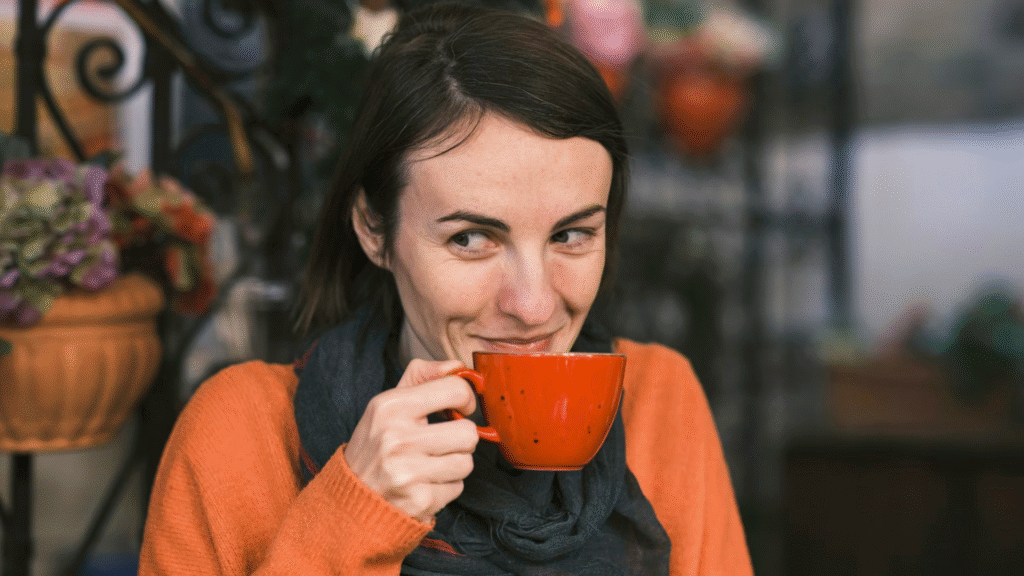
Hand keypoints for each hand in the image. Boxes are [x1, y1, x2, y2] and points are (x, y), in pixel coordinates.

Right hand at [343, 359, 478, 522]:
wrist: (351, 496)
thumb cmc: (377, 444)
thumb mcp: (388, 403)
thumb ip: (422, 376)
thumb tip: (457, 366)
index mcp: (391, 406)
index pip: (454, 390)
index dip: (466, 399)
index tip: (460, 408)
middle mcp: (397, 438)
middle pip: (468, 433)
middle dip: (461, 439)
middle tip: (442, 442)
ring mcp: (407, 472)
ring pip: (467, 463)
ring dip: (455, 464)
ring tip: (430, 464)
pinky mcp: (418, 500)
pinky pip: (457, 488)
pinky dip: (445, 487)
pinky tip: (424, 483)